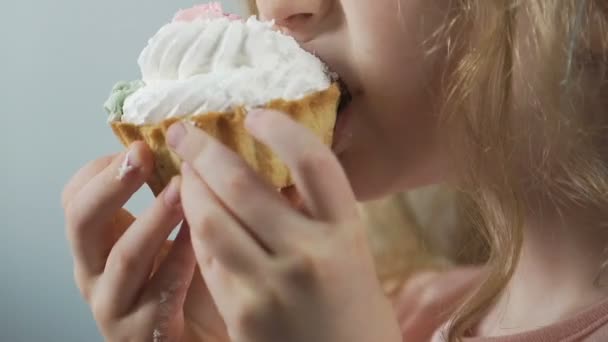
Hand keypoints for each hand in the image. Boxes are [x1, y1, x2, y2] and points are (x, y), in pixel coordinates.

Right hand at [62, 142, 229, 341]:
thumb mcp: (168, 235)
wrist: (195, 341)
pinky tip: (203, 236)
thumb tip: (188, 146)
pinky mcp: (141, 333)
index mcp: (97, 244)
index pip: (75, 199)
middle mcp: (95, 273)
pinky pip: (162, 290)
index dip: (101, 169)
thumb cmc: (185, 285)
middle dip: (112, 184)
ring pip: (124, 256)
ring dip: (153, 218)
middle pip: (82, 222)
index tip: (140, 146)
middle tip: (142, 155)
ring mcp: (114, 305)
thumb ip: (169, 198)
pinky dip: (182, 258)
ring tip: (180, 189)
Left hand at [167, 110, 401, 341]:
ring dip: (189, 189)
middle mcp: (310, 256)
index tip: (255, 115)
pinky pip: (207, 259)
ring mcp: (272, 286)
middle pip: (244, 185)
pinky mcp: (243, 313)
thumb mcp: (351, 258)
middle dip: (205, 150)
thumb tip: (273, 175)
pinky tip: (191, 216)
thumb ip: (317, 218)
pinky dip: (195, 231)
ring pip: (211, 219)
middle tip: (185, 131)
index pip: (313, 163)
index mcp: (347, 236)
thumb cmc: (354, 314)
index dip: (280, 130)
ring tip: (182, 172)